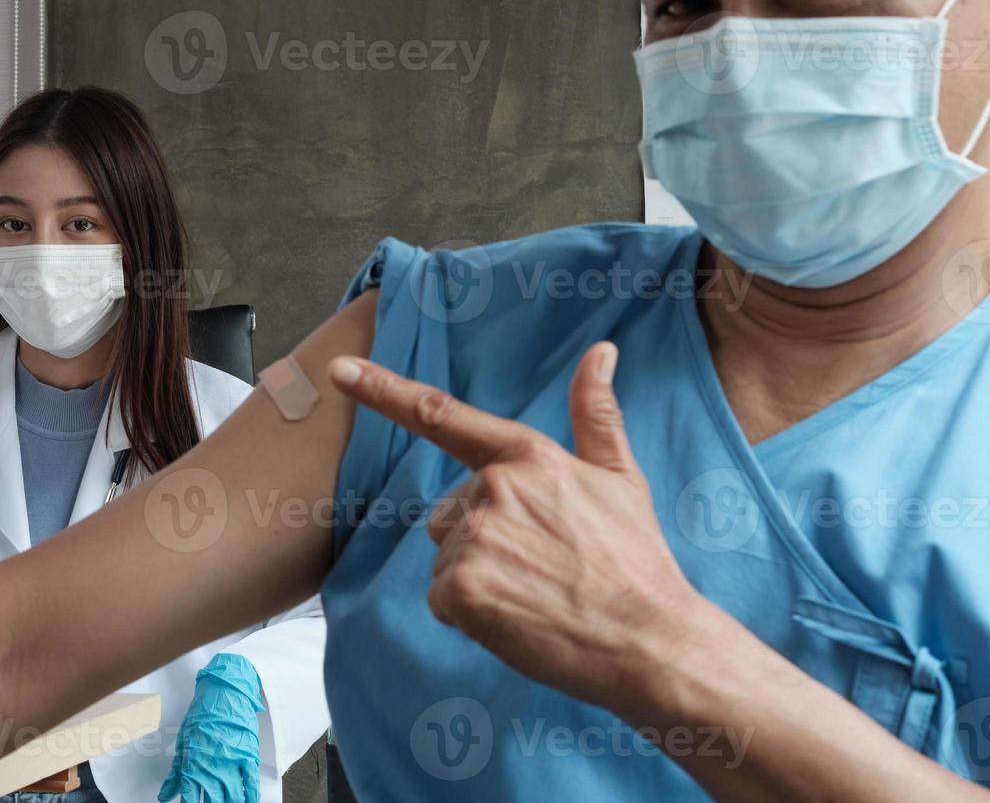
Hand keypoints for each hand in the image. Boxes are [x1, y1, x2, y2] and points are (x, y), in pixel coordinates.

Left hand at [159, 653, 263, 802]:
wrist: (225, 691)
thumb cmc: (203, 712)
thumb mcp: (184, 741)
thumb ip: (175, 773)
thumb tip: (164, 795)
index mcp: (194, 761)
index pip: (190, 796)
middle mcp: (213, 764)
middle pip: (213, 800)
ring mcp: (233, 760)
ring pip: (233, 795)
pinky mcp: (248, 755)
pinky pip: (251, 782)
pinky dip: (250, 796)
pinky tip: (248, 802)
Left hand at [327, 341, 704, 717]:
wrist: (651, 641)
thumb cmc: (636, 561)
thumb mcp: (620, 478)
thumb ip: (596, 412)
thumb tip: (601, 350)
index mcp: (527, 456)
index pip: (441, 415)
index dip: (383, 390)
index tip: (339, 371)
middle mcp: (494, 488)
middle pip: (450, 514)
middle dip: (482, 540)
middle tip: (542, 566)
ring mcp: (475, 538)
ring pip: (448, 557)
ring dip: (479, 580)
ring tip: (536, 594)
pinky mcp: (461, 589)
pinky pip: (442, 598)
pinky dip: (471, 615)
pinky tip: (518, 618)